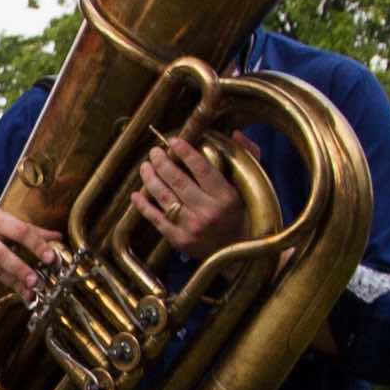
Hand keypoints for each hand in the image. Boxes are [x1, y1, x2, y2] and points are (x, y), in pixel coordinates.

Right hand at [0, 194, 66, 306]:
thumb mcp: (0, 215)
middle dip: (19, 269)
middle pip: (1, 255)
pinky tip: (0, 275)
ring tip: (29, 291)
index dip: (37, 245)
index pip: (19, 231)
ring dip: (12, 281)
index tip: (51, 257)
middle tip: (36, 282)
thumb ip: (28, 228)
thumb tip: (56, 237)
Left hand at [125, 130, 244, 255]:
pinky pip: (156, 219)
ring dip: (150, 179)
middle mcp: (208, 212)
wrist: (241, 255)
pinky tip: (136, 194)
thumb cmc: (246, 216)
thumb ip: (249, 157)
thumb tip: (236, 134)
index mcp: (227, 197)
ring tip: (145, 166)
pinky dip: (143, 206)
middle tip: (154, 152)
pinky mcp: (179, 240)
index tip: (173, 141)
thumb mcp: (252, 187)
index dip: (185, 152)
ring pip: (164, 197)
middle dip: (161, 162)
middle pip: (177, 180)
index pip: (202, 168)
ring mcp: (192, 227)